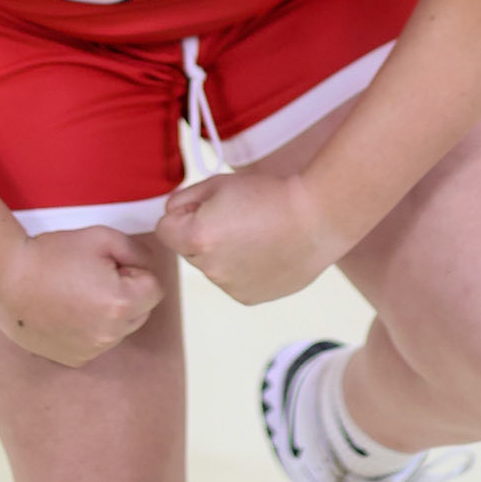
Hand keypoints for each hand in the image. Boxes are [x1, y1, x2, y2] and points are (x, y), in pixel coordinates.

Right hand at [0, 225, 164, 365]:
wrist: (5, 279)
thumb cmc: (51, 255)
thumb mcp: (101, 237)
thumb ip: (137, 251)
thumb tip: (148, 266)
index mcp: (121, 304)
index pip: (155, 288)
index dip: (135, 271)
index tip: (110, 264)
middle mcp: (110, 334)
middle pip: (141, 312)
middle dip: (127, 293)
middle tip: (92, 276)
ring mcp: (92, 350)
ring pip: (120, 329)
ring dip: (109, 312)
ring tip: (76, 292)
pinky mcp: (75, 359)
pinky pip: (98, 342)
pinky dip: (90, 328)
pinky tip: (66, 310)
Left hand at [155, 170, 341, 304]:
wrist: (317, 218)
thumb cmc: (269, 194)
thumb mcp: (219, 183)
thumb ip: (183, 199)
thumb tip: (170, 214)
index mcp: (196, 237)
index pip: (164, 229)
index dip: (182, 214)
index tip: (207, 207)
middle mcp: (209, 268)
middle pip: (187, 250)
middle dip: (201, 235)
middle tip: (238, 218)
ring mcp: (229, 287)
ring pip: (210, 267)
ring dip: (222, 254)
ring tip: (257, 235)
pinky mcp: (248, 298)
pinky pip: (231, 281)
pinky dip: (241, 269)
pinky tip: (265, 253)